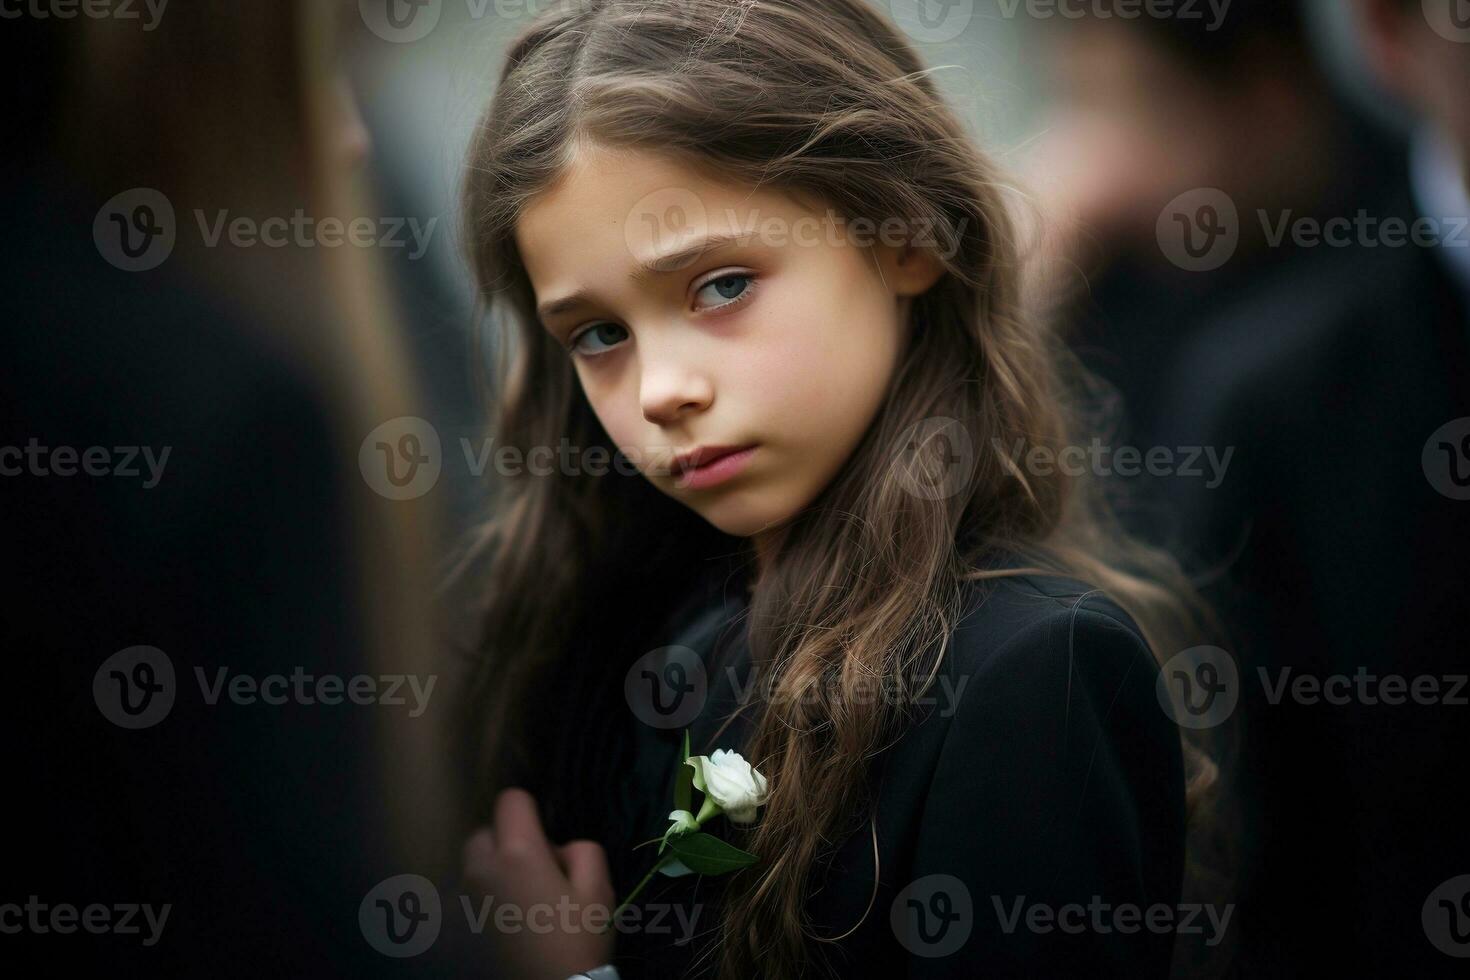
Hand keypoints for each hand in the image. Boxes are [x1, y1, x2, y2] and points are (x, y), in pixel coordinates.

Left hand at [462, 788, 615, 979]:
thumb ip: (582, 850)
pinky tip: (504, 922)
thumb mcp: (600, 889)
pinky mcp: (460, 926)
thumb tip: (557, 849)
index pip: (510, 801)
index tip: (544, 836)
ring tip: (517, 899)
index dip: (529, 810)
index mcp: (519, 853)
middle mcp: (482, 870)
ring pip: (473, 866)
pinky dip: (483, 899)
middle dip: (506, 842)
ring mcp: (467, 900)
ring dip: (491, 871)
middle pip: (483, 833)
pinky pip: (468, 897)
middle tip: (533, 870)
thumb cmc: (577, 941)